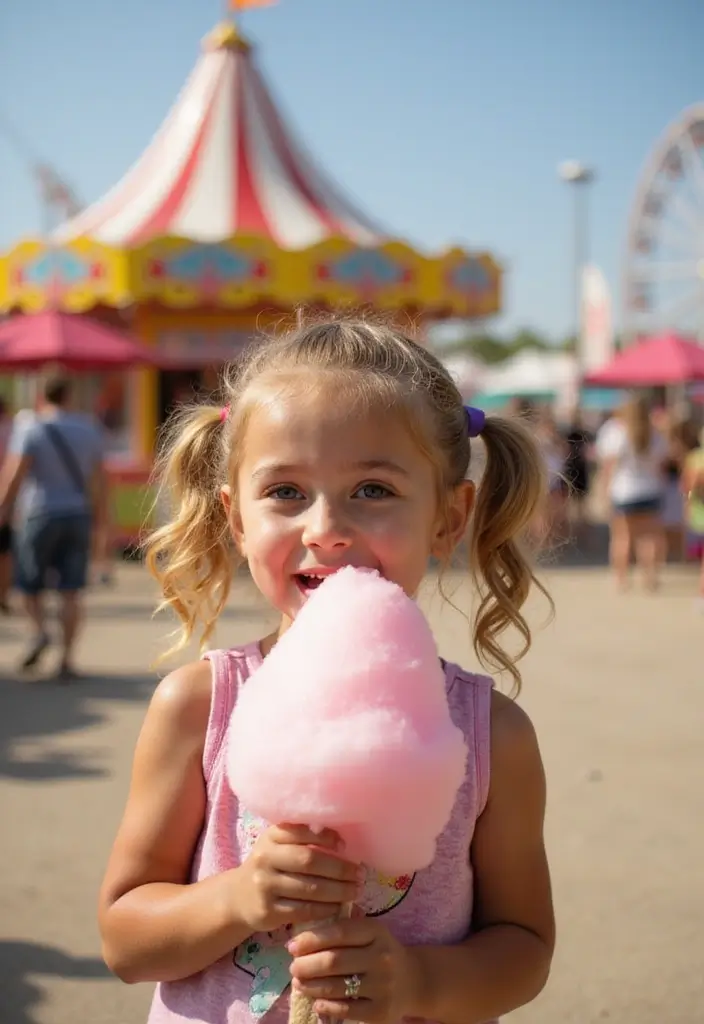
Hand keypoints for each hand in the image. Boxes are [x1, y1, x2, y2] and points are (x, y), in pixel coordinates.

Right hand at [234, 824, 362, 933]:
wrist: (238, 898)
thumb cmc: (270, 866)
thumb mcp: (278, 845)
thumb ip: (301, 838)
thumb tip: (340, 838)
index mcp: (270, 837)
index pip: (301, 831)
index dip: (326, 837)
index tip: (344, 845)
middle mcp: (265, 858)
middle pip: (309, 861)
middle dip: (340, 868)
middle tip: (360, 874)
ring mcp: (264, 886)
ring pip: (310, 889)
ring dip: (338, 891)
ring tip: (355, 890)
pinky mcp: (268, 911)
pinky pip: (304, 910)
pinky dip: (325, 909)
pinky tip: (338, 906)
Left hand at [288, 917, 420, 1022]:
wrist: (413, 980)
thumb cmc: (379, 952)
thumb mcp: (368, 932)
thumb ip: (342, 928)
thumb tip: (301, 936)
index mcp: (377, 931)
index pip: (339, 931)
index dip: (312, 939)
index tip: (292, 946)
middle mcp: (382, 957)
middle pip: (334, 961)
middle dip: (306, 965)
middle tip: (293, 967)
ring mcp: (383, 986)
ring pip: (337, 987)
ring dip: (311, 986)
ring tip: (298, 983)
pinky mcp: (381, 1012)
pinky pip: (346, 1010)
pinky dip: (327, 1006)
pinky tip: (316, 1001)